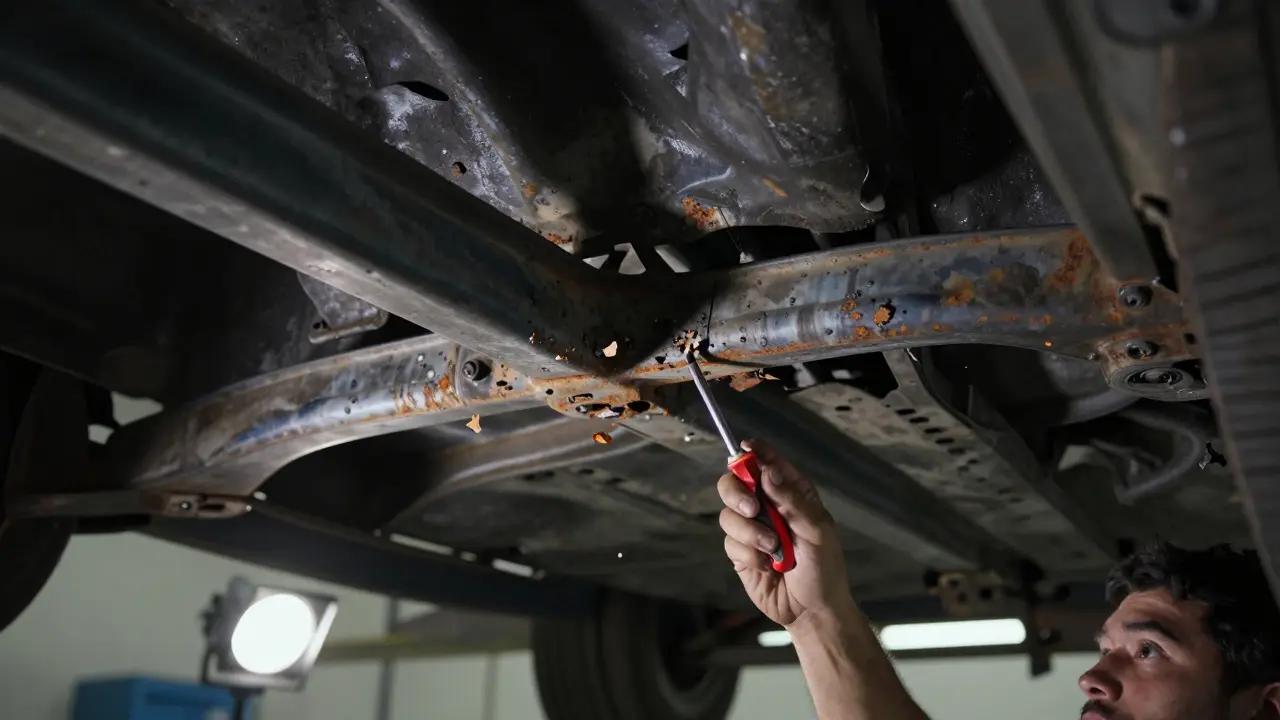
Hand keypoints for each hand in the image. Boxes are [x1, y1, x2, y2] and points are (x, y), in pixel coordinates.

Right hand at [718, 438, 853, 627]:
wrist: (811, 609)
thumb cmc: (823, 567)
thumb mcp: (816, 530)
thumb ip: (791, 500)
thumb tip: (768, 470)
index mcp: (791, 494)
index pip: (769, 463)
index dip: (756, 452)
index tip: (746, 447)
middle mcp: (768, 507)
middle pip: (734, 482)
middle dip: (738, 492)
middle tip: (752, 507)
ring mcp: (752, 529)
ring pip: (729, 514)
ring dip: (749, 532)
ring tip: (772, 549)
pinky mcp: (741, 552)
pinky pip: (730, 541)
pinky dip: (747, 552)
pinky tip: (765, 564)